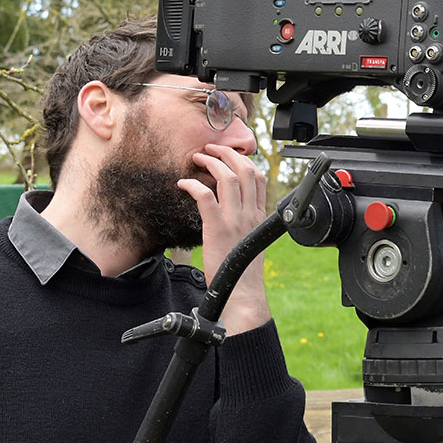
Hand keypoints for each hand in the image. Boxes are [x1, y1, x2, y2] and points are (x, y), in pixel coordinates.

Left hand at [180, 143, 270, 334]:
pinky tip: (183, 184)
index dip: (244, 160)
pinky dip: (193, 185)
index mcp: (259, 217)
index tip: (229, 155)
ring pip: (227, 178)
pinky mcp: (217, 229)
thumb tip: (234, 213)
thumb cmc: (243, 273)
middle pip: (245, 170)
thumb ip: (246, 223)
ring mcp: (235, 220)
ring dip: (211, 162)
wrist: (242, 294)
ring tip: (198, 158)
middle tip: (212, 148)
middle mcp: (250, 214)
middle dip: (227, 153)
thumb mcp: (251, 242)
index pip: (259, 178)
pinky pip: (206, 197)